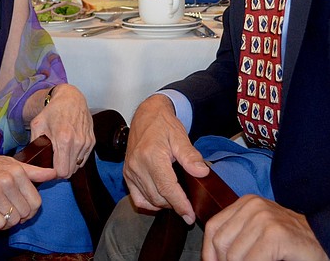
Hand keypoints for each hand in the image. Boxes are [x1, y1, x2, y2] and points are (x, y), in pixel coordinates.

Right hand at [0, 150, 56, 229]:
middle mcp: (6, 181)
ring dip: (7, 221)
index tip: (23, 208)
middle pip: (25, 213)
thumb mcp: (10, 163)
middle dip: (19, 216)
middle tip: (9, 210)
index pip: (36, 202)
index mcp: (17, 171)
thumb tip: (54, 173)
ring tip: (0, 212)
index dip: (31, 210)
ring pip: (12, 220)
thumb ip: (33, 171)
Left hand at [29, 84, 94, 177]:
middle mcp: (78, 142)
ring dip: (69, 164)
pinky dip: (76, 158)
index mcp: (63, 139)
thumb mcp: (37, 124)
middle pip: (70, 172)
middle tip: (53, 163)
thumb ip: (34, 143)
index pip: (62, 172)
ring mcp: (86, 142)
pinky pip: (83, 159)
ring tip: (61, 155)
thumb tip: (31, 158)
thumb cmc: (54, 110)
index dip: (54, 173)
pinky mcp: (92, 141)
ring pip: (77, 167)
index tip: (49, 168)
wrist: (71, 98)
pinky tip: (69, 150)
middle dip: (61, 170)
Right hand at [123, 94, 209, 224]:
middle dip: (174, 205)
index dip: (180, 204)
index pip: (167, 188)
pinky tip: (161, 200)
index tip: (190, 215)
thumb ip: (191, 156)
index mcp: (151, 156)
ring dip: (164, 205)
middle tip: (189, 206)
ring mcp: (130, 171)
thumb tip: (202, 173)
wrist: (146, 115)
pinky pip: (137, 198)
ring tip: (177, 201)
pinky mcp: (127, 174)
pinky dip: (150, 204)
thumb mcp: (180, 137)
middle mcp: (137, 166)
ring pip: (149, 200)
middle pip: (158, 197)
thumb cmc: (163, 124)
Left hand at [202, 195, 329, 260]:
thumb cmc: (291, 246)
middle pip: (221, 243)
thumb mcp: (257, 237)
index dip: (210, 254)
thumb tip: (209, 258)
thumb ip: (235, 240)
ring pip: (233, 255)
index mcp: (246, 203)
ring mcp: (266, 218)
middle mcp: (254, 206)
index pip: (213, 229)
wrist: (326, 246)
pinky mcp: (277, 234)